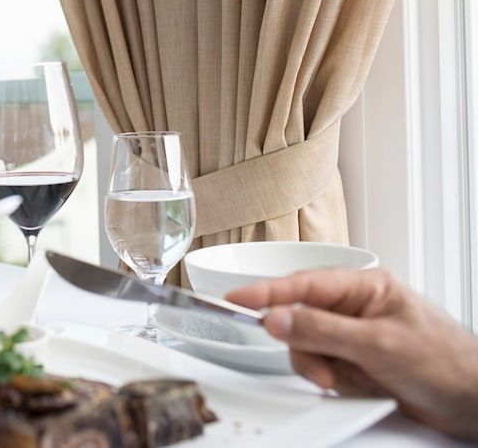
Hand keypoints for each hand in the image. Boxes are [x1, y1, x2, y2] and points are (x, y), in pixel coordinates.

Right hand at [226, 268, 477, 440]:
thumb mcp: (378, 344)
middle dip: (310, 349)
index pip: (302, 284)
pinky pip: (325, 369)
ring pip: (309, 349)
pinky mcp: (357, 363)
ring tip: (357, 380)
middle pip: (300, 321)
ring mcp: (355, 337)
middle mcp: (355, 308)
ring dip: (326, 370)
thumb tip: (276, 318)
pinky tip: (368, 385)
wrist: (475, 403)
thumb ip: (322, 330)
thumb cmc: (447, 363)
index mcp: (363, 286)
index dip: (265, 292)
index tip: (234, 299)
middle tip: (325, 368)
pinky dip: (340, 382)